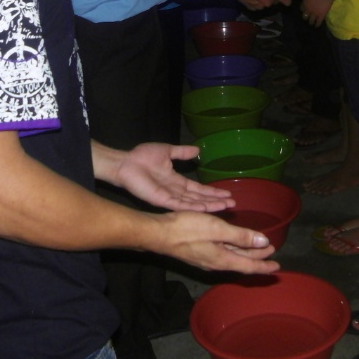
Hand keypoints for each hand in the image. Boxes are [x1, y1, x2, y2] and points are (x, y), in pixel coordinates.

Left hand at [113, 143, 233, 211]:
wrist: (125, 162)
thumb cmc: (142, 157)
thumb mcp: (168, 151)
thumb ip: (182, 152)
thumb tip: (198, 150)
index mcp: (177, 181)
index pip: (198, 189)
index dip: (213, 192)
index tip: (227, 193)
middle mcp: (175, 191)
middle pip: (200, 198)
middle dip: (216, 201)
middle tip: (233, 204)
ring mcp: (169, 197)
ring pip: (193, 204)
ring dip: (209, 206)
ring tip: (224, 207)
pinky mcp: (161, 200)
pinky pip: (179, 205)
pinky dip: (193, 207)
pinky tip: (205, 208)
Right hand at [152, 211, 280, 275]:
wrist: (159, 234)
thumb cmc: (187, 229)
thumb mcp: (217, 229)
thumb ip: (241, 236)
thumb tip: (263, 243)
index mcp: (222, 259)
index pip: (249, 266)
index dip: (264, 266)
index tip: (277, 267)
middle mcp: (216, 263)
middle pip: (241, 262)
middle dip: (257, 257)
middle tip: (270, 250)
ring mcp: (206, 259)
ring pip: (232, 257)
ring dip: (246, 252)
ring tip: (257, 246)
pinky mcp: (199, 253)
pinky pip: (223, 253)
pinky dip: (234, 249)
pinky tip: (233, 242)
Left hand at [300, 0, 335, 26]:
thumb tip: (306, 1)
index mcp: (304, 4)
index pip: (301, 9)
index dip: (303, 10)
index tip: (304, 11)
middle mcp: (308, 10)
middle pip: (304, 16)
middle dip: (305, 17)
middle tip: (307, 18)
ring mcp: (314, 14)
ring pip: (310, 21)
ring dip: (310, 22)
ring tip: (311, 23)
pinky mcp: (321, 16)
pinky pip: (318, 22)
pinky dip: (317, 25)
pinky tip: (316, 26)